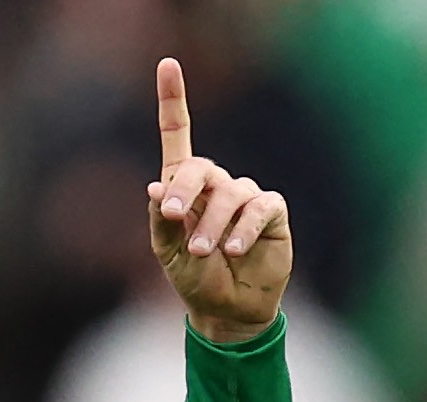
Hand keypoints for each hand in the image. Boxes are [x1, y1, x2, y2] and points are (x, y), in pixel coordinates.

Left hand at [145, 57, 293, 342]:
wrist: (228, 311)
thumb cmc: (196, 280)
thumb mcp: (168, 254)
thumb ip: (161, 222)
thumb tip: (155, 188)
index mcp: (184, 189)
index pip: (177, 137)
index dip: (172, 101)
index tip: (168, 65)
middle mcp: (215, 185)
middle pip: (200, 166)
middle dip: (185, 189)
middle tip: (175, 217)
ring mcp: (245, 197)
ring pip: (229, 193)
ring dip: (213, 223)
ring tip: (206, 252)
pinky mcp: (271, 213)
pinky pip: (259, 208)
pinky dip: (244, 227)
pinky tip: (234, 248)